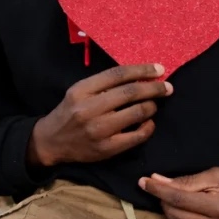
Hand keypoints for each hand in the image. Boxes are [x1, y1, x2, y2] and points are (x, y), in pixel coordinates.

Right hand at [29, 63, 170, 166]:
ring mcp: (98, 129)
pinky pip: (137, 136)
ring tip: (153, 105)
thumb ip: (102, 85)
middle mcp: (89, 108)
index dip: (141, 70)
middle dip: (154, 89)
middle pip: (130, 93)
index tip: (159, 69)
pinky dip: (148, 127)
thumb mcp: (78, 92)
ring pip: (137, 113)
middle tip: (167, 88)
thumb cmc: (69, 112)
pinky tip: (148, 123)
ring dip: (151, 106)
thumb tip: (138, 78)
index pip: (117, 75)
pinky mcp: (107, 148)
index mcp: (81, 90)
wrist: (51, 141)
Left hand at [138, 168, 218, 218]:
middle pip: (174, 214)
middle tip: (166, 189)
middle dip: (164, 200)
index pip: (178, 198)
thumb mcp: (217, 176)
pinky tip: (187, 216)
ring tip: (179, 202)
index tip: (143, 181)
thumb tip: (157, 181)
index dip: (157, 189)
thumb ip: (187, 181)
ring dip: (171, 213)